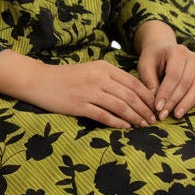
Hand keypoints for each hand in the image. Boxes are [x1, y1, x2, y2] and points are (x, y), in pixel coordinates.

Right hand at [23, 61, 158, 128]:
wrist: (39, 80)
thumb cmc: (66, 77)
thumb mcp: (90, 70)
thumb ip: (109, 78)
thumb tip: (132, 93)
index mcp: (104, 67)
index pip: (133, 82)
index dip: (147, 96)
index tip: (155, 106)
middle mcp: (99, 77)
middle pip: (130, 95)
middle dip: (144, 109)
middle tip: (153, 120)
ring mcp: (89, 91)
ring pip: (120, 106)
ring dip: (134, 117)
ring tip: (143, 125)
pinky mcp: (79, 105)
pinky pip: (104, 115)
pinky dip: (117, 122)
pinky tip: (126, 128)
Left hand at [135, 31, 194, 121]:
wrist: (164, 50)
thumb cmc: (153, 58)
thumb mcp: (145, 65)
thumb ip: (149, 81)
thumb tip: (156, 100)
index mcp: (177, 51)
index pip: (173, 75)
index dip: (166, 93)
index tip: (157, 107)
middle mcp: (192, 58)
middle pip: (185, 83)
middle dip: (174, 101)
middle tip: (164, 115)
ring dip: (187, 103)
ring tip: (177, 115)